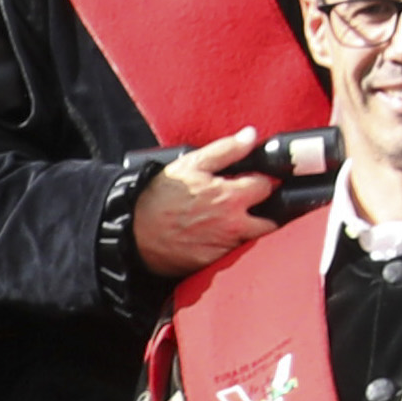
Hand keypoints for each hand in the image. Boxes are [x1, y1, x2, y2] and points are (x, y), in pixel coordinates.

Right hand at [126, 132, 286, 281]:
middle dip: (265, 212)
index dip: (260, 182)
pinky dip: (227, 246)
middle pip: (271, 221)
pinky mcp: (212, 264)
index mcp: (231, 197)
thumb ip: (226, 150)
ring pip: (252, 239)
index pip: (268, 187)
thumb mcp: (190, 164)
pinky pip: (231, 255)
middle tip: (246, 207)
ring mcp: (223, 247)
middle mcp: (233, 225)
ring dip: (246, 230)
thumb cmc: (157, 198)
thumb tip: (250, 137)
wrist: (130, 232)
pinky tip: (211, 237)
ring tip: (224, 222)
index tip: (250, 183)